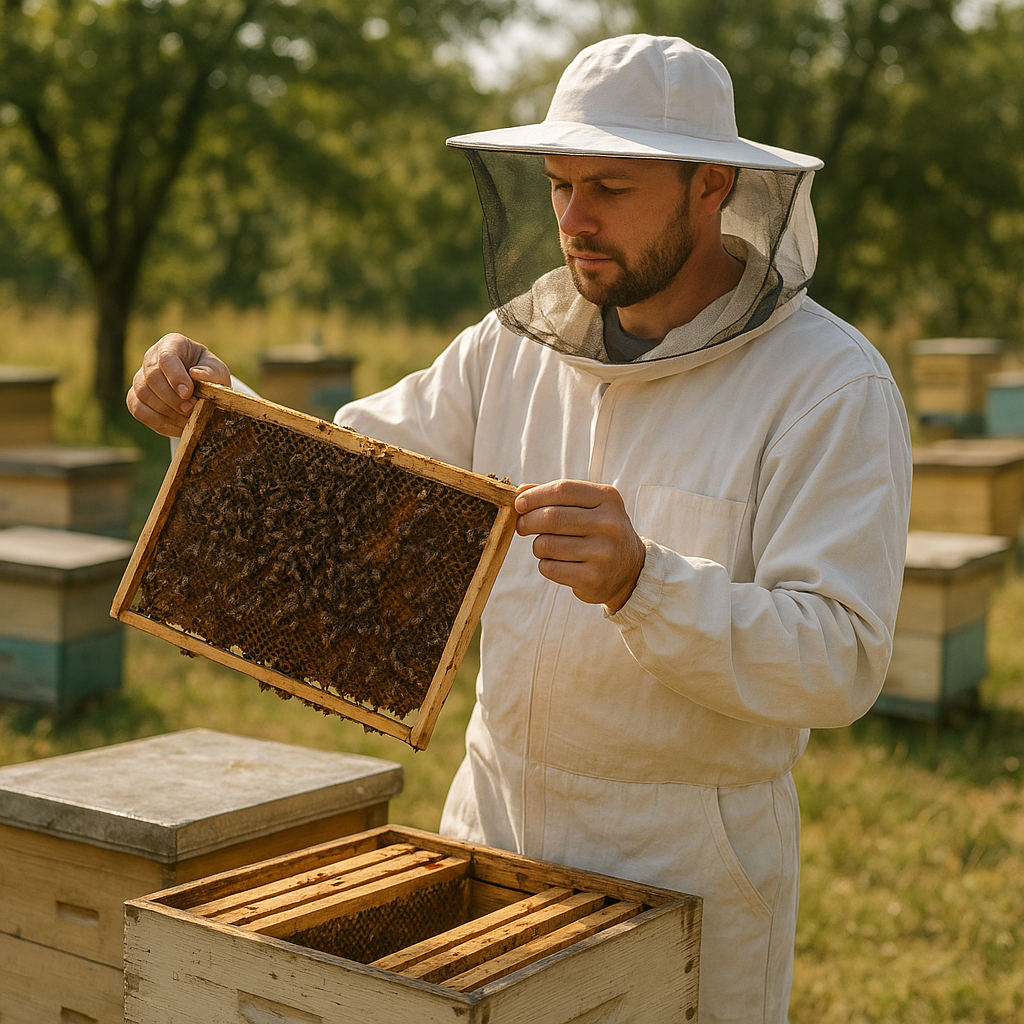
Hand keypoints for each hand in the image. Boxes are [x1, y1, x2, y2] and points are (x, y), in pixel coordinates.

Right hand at [126, 333, 230, 435]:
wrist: (202, 390)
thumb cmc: (210, 376)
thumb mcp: (218, 372)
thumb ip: (211, 372)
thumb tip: (196, 374)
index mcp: (173, 344)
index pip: (167, 357)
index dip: (175, 376)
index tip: (188, 393)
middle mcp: (151, 357)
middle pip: (151, 377)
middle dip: (172, 398)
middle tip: (190, 410)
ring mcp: (140, 377)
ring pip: (142, 394)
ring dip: (166, 411)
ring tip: (188, 420)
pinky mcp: (135, 397)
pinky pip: (138, 410)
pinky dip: (158, 421)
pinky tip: (177, 426)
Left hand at [514, 479, 645, 612]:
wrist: (630, 569)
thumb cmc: (599, 531)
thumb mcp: (589, 506)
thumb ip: (557, 496)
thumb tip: (520, 491)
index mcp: (608, 499)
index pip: (562, 490)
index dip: (534, 496)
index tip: (519, 504)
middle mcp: (609, 524)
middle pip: (551, 517)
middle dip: (527, 521)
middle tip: (522, 526)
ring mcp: (603, 553)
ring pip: (546, 544)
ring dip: (537, 545)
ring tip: (545, 546)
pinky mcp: (592, 578)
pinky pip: (549, 568)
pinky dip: (545, 564)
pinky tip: (557, 563)